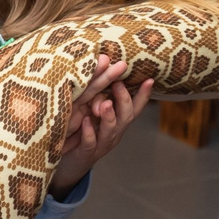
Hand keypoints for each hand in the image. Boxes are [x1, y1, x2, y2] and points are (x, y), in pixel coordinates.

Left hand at [49, 55, 153, 195]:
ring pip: (111, 130)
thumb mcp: (92, 106)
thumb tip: (105, 60)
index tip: (149, 79)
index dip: (143, 94)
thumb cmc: (83, 127)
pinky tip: (86, 121)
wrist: (68, 159)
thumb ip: (100, 90)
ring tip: (105, 104)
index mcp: (118, 119)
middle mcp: (114, 131)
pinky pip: (90, 143)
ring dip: (109, 116)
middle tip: (118, 84)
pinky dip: (89, 132)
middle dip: (123, 99)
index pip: (135, 105)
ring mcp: (102, 143)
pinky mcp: (86, 152)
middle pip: (126, 116)